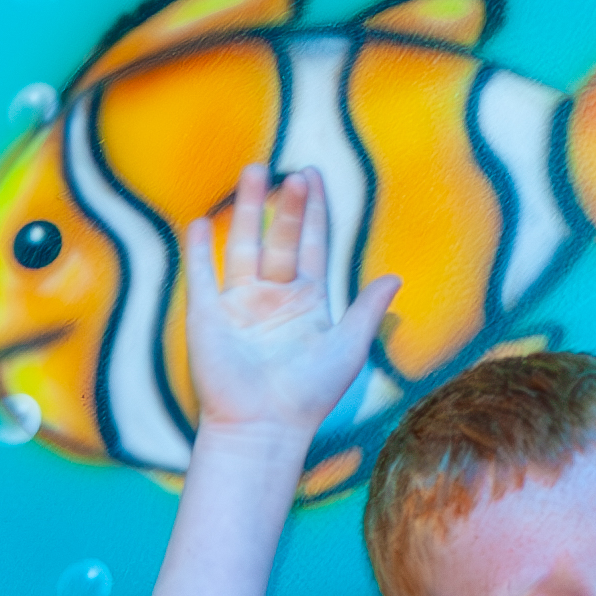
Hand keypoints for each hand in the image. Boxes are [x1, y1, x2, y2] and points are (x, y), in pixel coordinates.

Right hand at [175, 163, 395, 448]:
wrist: (263, 425)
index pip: (311, 243)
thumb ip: (367, 309)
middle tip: (294, 170)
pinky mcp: (207, 317)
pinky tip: (203, 222)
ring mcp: (238, 305)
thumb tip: (395, 277)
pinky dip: (200, 251)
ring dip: (249, 210)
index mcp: (306, 301)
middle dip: (287, 204)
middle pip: (280, 238)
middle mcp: (272, 298)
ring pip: (244, 246)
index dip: (314, 211)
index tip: (313, 176)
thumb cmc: (308, 394)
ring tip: (253, 172)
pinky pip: (202, 276)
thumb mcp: (348, 346)